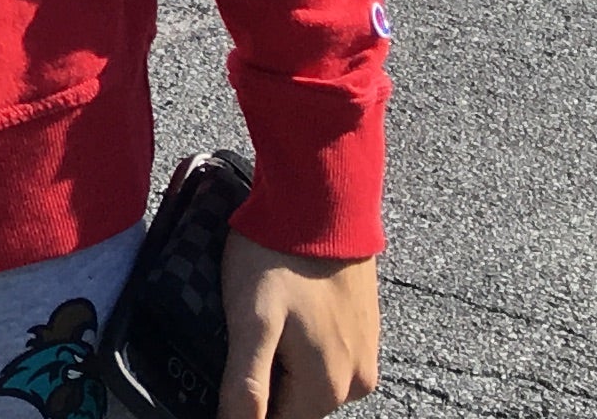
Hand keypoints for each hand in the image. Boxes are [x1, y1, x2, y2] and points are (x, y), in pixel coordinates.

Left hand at [216, 236, 377, 416]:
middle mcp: (357, 380)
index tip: (230, 366)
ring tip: (262, 318)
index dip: (244, 406)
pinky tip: (285, 311)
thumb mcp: (251, 322)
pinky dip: (303, 342)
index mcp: (328, 388)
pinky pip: (328, 352)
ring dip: (283, 360)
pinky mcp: (366, 326)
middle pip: (295, 403)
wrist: (322, 199)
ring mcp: (366, 352)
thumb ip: (245, 385)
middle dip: (266, 380)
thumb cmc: (280, 257)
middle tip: (242, 336)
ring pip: (310, 377)